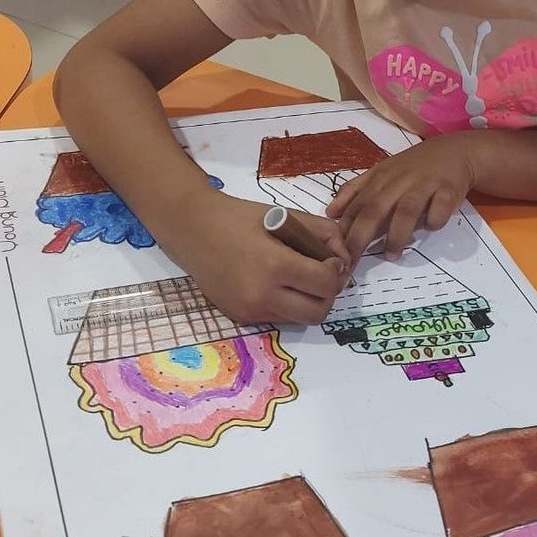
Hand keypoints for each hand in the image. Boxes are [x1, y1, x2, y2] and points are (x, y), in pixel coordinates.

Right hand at [167, 190, 349, 324]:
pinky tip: (278, 283)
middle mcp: (262, 295)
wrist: (191, 228)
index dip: (336, 272)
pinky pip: (277, 318)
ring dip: (309, 302)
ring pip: (299, 320)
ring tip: (301, 278)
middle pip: (318, 313)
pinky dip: (287, 304)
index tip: (331, 259)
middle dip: (328, 294)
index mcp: (274, 265)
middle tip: (322, 274)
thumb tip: (345, 255)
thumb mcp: (286, 216)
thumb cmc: (240, 217)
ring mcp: (249, 310)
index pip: (326, 284)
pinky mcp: (239, 317)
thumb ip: (322, 233)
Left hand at [327, 136, 474, 261]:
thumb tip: (331, 212)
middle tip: (353, 260)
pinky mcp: (448, 189)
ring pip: (406, 211)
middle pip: (375, 209)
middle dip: (361, 236)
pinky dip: (433, 222)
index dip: (345, 229)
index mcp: (380, 177)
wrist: (456, 151)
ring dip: (397, 235)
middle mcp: (399, 180)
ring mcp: (424, 184)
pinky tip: (430, 228)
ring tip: (391, 255)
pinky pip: (439, 210)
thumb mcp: (382, 172)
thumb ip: (357, 191)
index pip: (357, 205)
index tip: (336, 251)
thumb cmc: (415, 167)